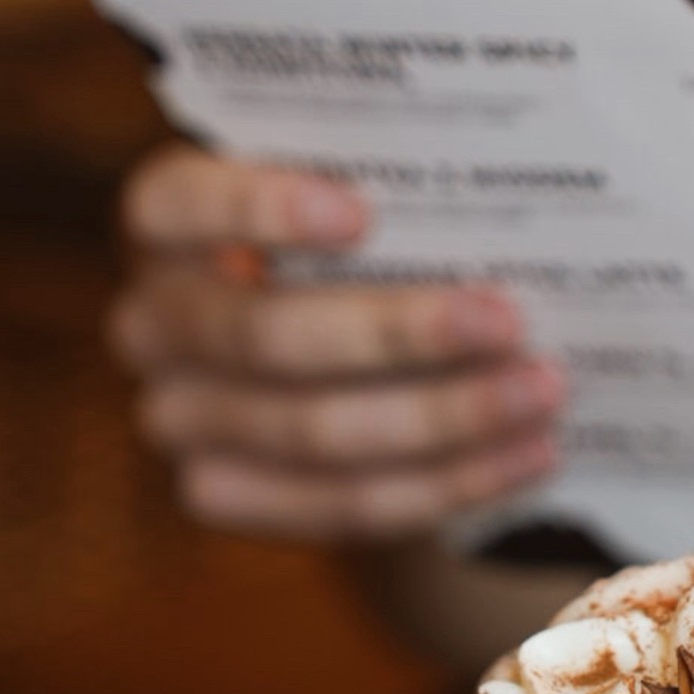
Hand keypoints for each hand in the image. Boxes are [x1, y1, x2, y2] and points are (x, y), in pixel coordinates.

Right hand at [111, 146, 565, 538]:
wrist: (339, 362)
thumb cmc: (367, 244)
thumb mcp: (364, 195)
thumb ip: (399, 187)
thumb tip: (511, 189)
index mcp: (164, 221)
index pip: (177, 203)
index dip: (259, 209)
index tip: (363, 214)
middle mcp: (152, 322)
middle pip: (266, 336)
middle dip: (398, 333)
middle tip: (509, 321)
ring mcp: (176, 419)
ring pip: (313, 435)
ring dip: (444, 419)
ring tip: (542, 394)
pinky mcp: (222, 495)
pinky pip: (341, 506)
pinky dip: (447, 484)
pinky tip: (528, 456)